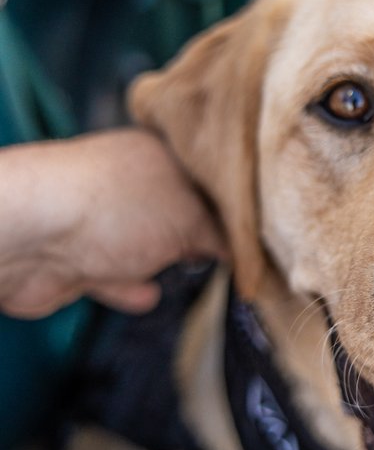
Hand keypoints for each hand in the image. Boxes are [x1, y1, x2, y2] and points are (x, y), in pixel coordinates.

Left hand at [0, 130, 226, 317]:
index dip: (239, 206)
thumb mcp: (191, 219)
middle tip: (241, 259)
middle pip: (181, 212)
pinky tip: (147, 295)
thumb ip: (223, 237)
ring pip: (148, 244)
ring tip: (197, 272)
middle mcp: (133, 183)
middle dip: (205, 235)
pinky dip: (131, 286)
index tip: (269, 234)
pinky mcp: (80, 260)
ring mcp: (105, 221)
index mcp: (163, 154)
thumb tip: (247, 252)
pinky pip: (116, 275)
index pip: (213, 179)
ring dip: (166, 259)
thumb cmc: (109, 209)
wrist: (29, 236)